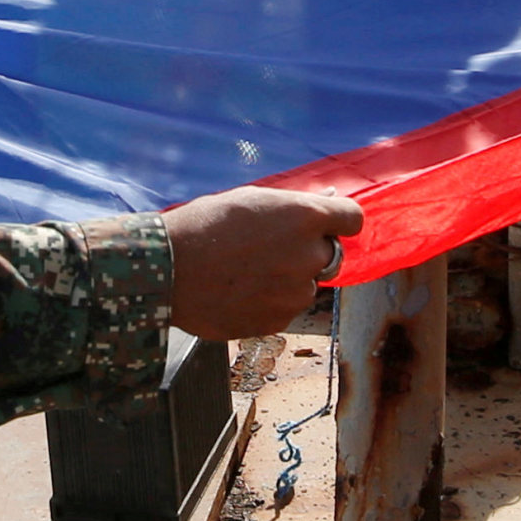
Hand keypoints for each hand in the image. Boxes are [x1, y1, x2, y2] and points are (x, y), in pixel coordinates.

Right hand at [163, 187, 365, 340]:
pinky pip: (286, 308)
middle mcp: (309, 256)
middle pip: (330, 253)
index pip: (353, 219)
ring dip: (288, 278)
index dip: (339, 221)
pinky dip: (270, 301)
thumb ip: (294, 204)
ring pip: (306, 284)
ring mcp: (296, 293)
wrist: (167, 273)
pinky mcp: (279, 320)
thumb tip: (328, 201)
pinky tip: (239, 290)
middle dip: (308, 251)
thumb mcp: (250, 199)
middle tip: (268, 248)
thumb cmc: (204, 226)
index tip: (325, 225)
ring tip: (245, 271)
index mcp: (304, 218)